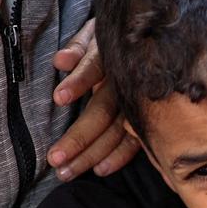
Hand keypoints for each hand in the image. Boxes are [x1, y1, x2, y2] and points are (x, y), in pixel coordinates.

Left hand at [47, 21, 140, 179]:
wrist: (152, 41)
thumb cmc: (112, 41)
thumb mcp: (95, 34)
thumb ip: (78, 47)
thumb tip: (60, 61)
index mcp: (111, 56)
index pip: (93, 68)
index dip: (78, 82)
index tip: (58, 99)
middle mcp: (126, 81)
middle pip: (103, 111)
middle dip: (79, 137)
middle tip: (54, 159)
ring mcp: (137, 102)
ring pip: (116, 132)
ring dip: (91, 154)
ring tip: (65, 172)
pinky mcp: (145, 118)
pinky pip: (135, 142)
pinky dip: (118, 157)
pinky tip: (100, 170)